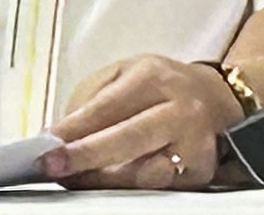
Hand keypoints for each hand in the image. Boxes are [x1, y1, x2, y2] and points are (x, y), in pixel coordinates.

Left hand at [42, 55, 240, 188]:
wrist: (217, 100)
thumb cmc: (161, 86)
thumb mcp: (125, 73)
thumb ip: (91, 98)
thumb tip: (60, 133)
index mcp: (153, 78)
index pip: (107, 107)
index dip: (73, 128)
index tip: (46, 143)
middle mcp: (178, 110)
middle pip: (128, 138)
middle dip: (86, 156)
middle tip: (53, 166)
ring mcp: (193, 145)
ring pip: (145, 173)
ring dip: (104, 180)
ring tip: (75, 178)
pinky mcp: (201, 174)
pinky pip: (159, 188)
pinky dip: (130, 189)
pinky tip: (109, 185)